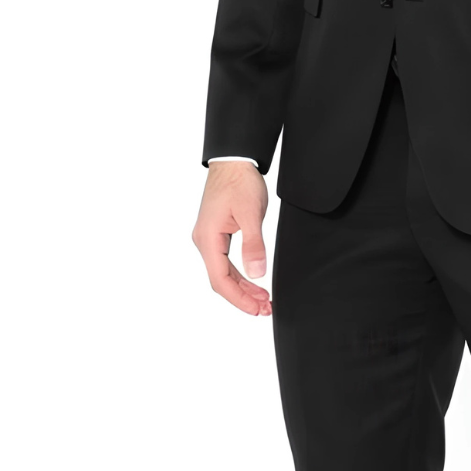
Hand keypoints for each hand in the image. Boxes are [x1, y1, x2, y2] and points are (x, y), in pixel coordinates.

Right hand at [192, 161, 271, 315]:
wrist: (233, 161)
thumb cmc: (239, 182)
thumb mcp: (250, 213)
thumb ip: (254, 244)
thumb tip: (257, 273)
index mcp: (208, 238)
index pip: (220, 279)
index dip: (239, 299)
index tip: (256, 310)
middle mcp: (204, 241)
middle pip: (221, 280)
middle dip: (243, 297)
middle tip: (266, 309)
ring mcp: (209, 238)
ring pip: (223, 272)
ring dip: (242, 287)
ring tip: (263, 300)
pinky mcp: (216, 233)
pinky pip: (225, 261)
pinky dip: (240, 274)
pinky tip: (254, 281)